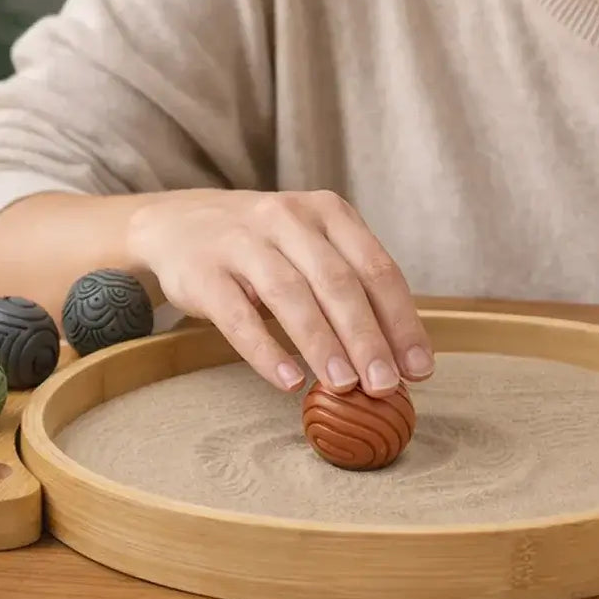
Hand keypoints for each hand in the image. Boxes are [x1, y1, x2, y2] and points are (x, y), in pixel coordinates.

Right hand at [125, 188, 433, 395]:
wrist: (179, 222)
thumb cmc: (266, 246)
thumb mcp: (312, 246)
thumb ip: (352, 289)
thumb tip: (398, 358)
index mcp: (329, 212)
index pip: (377, 267)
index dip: (401, 320)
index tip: (419, 367)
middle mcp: (289, 218)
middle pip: (338, 282)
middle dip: (367, 337)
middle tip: (385, 385)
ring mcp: (243, 242)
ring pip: (291, 295)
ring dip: (322, 344)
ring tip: (344, 386)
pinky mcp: (203, 271)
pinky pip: (238, 315)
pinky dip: (266, 351)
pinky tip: (289, 381)